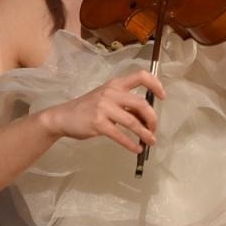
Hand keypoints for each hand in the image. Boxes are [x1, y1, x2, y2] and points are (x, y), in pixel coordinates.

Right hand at [41, 70, 166, 155]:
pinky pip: (120, 136)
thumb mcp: (106, 99)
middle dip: (152, 118)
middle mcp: (111, 93)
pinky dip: (131, 144)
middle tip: (154, 129)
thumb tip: (146, 119)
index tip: (163, 96)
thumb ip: (125, 105)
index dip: (155, 85)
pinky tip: (136, 149)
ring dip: (145, 134)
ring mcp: (104, 108)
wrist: (63, 116)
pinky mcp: (98, 124)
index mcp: (115, 84)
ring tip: (151, 141)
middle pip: (141, 103)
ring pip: (132, 122)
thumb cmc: (87, 108)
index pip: (140, 76)